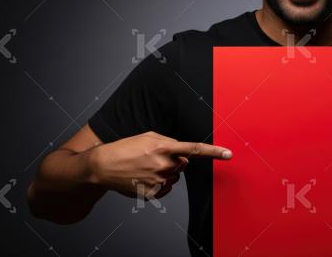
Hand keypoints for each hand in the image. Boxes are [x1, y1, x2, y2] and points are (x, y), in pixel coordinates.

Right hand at [89, 131, 231, 198]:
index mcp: (163, 147)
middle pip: (183, 164)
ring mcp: (158, 181)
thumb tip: (183, 151)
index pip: (195, 149)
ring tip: (145, 167)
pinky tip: (144, 178)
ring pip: (174, 177)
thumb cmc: (125, 148)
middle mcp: (163, 165)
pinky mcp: (152, 193)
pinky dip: (158, 184)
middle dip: (175, 161)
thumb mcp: (148, 136)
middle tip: (154, 158)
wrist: (102, 165)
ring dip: (165, 172)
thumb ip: (169, 141)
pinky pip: (165, 189)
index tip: (228, 154)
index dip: (214, 151)